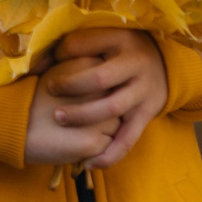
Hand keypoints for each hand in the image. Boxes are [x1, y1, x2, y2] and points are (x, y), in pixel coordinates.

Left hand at [37, 27, 167, 171]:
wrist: (165, 64)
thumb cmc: (121, 50)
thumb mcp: (103, 37)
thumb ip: (72, 46)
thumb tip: (37, 64)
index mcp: (121, 41)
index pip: (86, 45)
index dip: (62, 56)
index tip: (47, 66)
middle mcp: (135, 66)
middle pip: (100, 78)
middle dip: (70, 87)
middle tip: (49, 89)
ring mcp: (142, 92)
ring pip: (112, 108)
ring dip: (83, 116)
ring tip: (58, 118)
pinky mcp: (146, 115)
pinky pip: (128, 139)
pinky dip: (108, 154)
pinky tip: (87, 163)